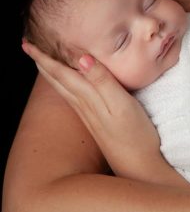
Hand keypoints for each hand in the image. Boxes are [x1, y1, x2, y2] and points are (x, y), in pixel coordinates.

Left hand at [22, 42, 161, 179]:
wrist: (139, 169)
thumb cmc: (135, 136)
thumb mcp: (121, 105)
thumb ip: (103, 81)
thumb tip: (82, 58)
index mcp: (87, 98)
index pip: (60, 72)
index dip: (44, 56)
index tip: (27, 42)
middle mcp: (83, 106)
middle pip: (56, 80)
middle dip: (42, 62)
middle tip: (28, 46)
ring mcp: (89, 116)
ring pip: (63, 89)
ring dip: (51, 73)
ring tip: (43, 61)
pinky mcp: (97, 123)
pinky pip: (73, 97)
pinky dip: (65, 84)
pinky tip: (70, 85)